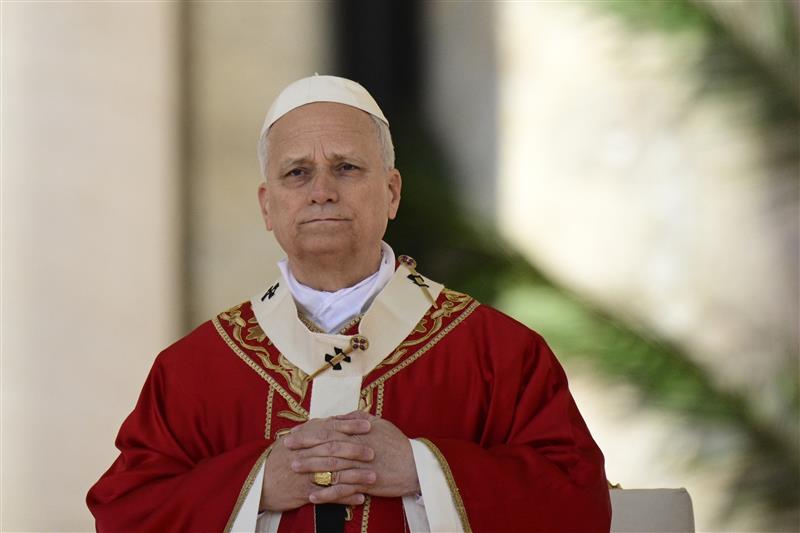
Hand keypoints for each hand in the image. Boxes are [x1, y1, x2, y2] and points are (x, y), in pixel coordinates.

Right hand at [260, 416, 375, 510]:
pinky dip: (345, 497)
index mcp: (304, 438)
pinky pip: (328, 495)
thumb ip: (314, 430)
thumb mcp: (293, 440)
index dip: (350, 426)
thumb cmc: (278, 459)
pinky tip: (360, 498)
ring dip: (355, 476)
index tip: (369, 424)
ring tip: (373, 477)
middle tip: (373, 452)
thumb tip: (336, 419)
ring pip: (334, 473)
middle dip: (355, 450)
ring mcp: (304, 473)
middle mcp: (305, 453)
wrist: (255, 482)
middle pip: (333, 449)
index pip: (330, 428)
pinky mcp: (304, 492)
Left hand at [304, 412, 419, 501]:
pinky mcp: (365, 484)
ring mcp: (360, 466)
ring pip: (331, 466)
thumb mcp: (381, 424)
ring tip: (294, 468)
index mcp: (359, 432)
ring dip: (311, 467)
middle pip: (326, 445)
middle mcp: (357, 447)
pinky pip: (342, 489)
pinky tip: (313, 497)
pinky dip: (326, 494)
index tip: (294, 430)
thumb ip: (359, 417)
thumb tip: (341, 414)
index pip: (329, 429)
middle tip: (286, 446)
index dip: (310, 430)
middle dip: (304, 446)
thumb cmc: (398, 444)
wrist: (416, 466)